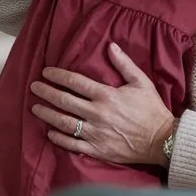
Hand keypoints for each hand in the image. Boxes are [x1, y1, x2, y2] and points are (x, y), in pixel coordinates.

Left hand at [30, 43, 175, 166]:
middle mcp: (97, 114)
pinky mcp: (97, 149)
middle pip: (65, 101)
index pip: (75, 83)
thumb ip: (124, 64)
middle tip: (34, 87)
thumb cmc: (152, 109)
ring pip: (64, 122)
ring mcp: (95, 133)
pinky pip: (72, 144)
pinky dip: (59, 138)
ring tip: (35, 108)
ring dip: (47, 114)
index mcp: (106, 95)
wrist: (161, 139)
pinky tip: (50, 132)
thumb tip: (111, 46)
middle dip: (47, 93)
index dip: (58, 76)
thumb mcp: (141, 82)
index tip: (46, 72)